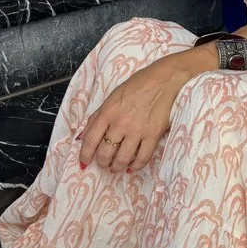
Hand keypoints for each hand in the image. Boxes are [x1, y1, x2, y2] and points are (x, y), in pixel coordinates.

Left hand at [79, 53, 199, 172]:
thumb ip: (97, 117)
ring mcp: (137, 130)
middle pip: (106, 152)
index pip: (90, 140)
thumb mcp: (112, 97)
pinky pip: (142, 158)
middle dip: (102, 162)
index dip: (85, 155)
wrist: (163, 80)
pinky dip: (135, 166)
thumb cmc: (137, 85)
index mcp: (107, 112)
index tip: (84, 162)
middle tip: (104, 163)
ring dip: (117, 167)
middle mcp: (120, 123)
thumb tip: (82, 136)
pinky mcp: (153, 134)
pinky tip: (132, 167)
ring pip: (122, 158)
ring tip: (116, 167)